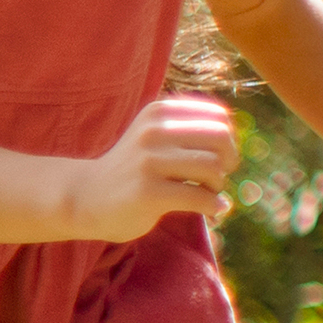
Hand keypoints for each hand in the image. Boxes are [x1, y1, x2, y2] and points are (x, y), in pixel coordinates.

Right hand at [65, 94, 239, 242]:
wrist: (85, 197)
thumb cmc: (132, 169)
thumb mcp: (155, 136)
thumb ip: (190, 130)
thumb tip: (237, 142)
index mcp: (159, 112)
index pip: (220, 116)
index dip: (228, 140)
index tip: (216, 158)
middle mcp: (153, 131)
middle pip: (221, 138)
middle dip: (228, 161)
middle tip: (216, 178)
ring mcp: (149, 161)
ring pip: (213, 167)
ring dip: (217, 186)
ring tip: (205, 194)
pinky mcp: (148, 193)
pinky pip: (201, 198)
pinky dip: (214, 207)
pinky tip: (211, 211)